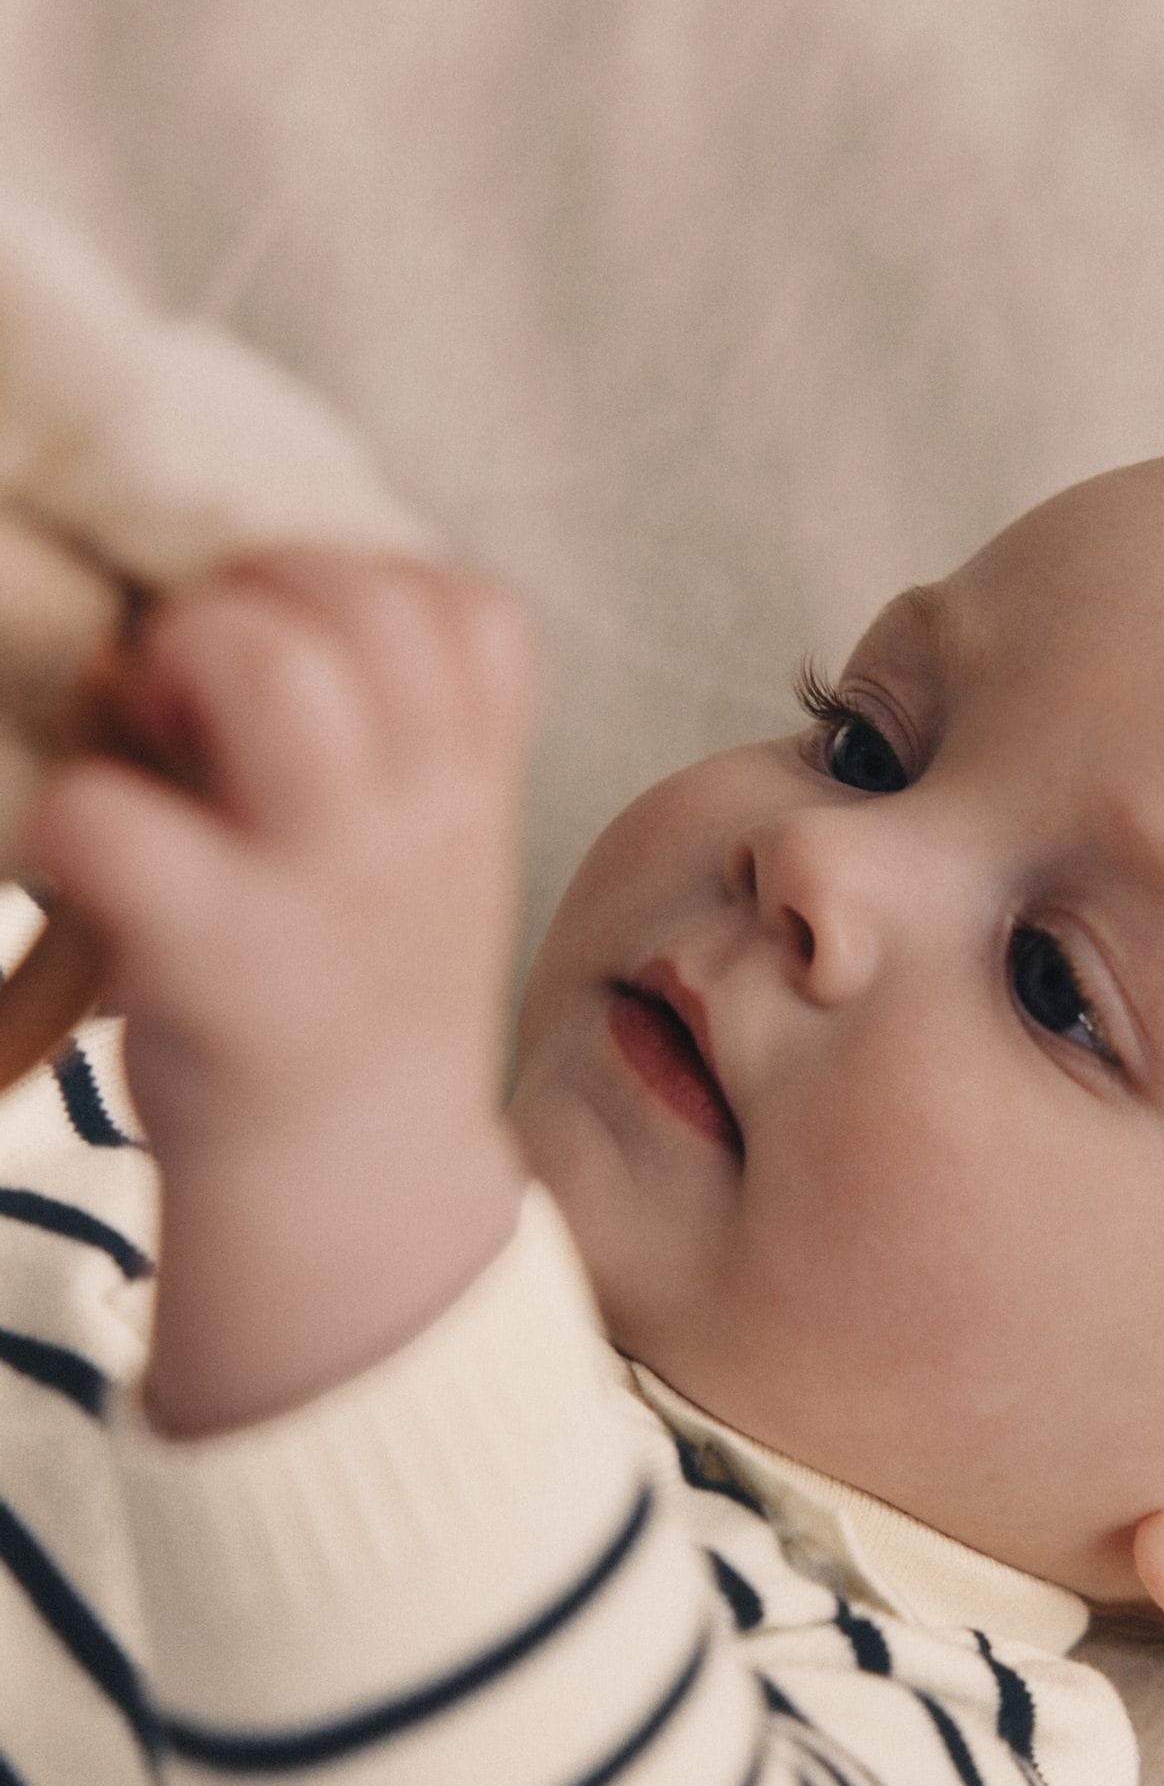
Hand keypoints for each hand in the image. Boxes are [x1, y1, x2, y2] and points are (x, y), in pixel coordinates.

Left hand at [20, 546, 536, 1433]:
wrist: (350, 1194)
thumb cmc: (353, 989)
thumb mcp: (428, 851)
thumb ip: (389, 726)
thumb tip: (220, 597)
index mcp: (472, 790)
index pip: (463, 606)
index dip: (358, 591)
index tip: (306, 667)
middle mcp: (413, 826)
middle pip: (365, 605)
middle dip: (254, 597)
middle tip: (198, 694)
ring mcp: (318, 890)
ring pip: (266, 663)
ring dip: (178, 661)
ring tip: (154, 740)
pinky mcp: (209, 961)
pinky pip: (105, 814)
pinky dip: (70, 812)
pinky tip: (88, 855)